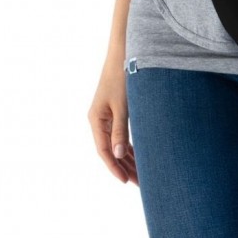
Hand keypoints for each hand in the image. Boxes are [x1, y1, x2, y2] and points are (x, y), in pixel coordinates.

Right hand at [88, 60, 138, 185]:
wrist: (123, 53)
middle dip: (124, 167)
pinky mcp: (114, 111)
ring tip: (141, 175)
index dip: (114, 167)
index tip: (125, 181)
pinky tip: (139, 157)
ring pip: (115, 144)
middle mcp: (99, 120)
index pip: (103, 151)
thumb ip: (120, 131)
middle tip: (139, 184)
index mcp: (96, 120)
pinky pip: (120, 135)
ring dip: (127, 159)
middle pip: (110, 151)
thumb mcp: (123, 106)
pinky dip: (129, 147)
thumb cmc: (122, 77)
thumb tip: (117, 155)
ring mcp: (106, 116)